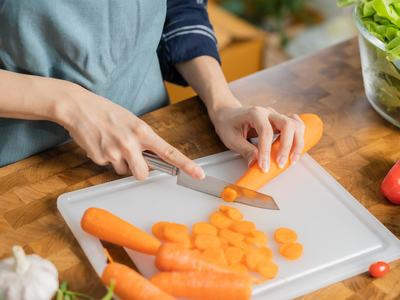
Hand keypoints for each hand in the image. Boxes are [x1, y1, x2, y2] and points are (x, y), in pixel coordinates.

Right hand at [55, 84, 204, 179]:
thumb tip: (151, 159)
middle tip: (131, 156)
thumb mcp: (131, 121)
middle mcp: (131, 144)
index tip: (198, 174)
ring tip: (111, 143)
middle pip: (143, 173)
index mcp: (143, 132)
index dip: (186, 165)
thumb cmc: (107, 112)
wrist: (78, 106)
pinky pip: (108, 166)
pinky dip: (105, 158)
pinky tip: (100, 143)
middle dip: (139, 170)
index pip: (169, 152)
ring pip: (124, 170)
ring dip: (120, 162)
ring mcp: (114, 152)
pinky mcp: (100, 158)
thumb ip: (143, 140)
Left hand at [209, 102, 304, 171]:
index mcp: (254, 113)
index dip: (266, 151)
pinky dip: (299, 137)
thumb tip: (256, 164)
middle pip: (287, 125)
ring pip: (295, 124)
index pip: (265, 132)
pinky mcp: (279, 121)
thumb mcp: (231, 139)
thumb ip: (245, 150)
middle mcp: (268, 112)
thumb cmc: (228, 124)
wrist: (227, 113)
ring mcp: (275, 116)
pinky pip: (295, 126)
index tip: (264, 166)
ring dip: (297, 142)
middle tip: (280, 164)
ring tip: (292, 159)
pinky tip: (295, 149)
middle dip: (287, 146)